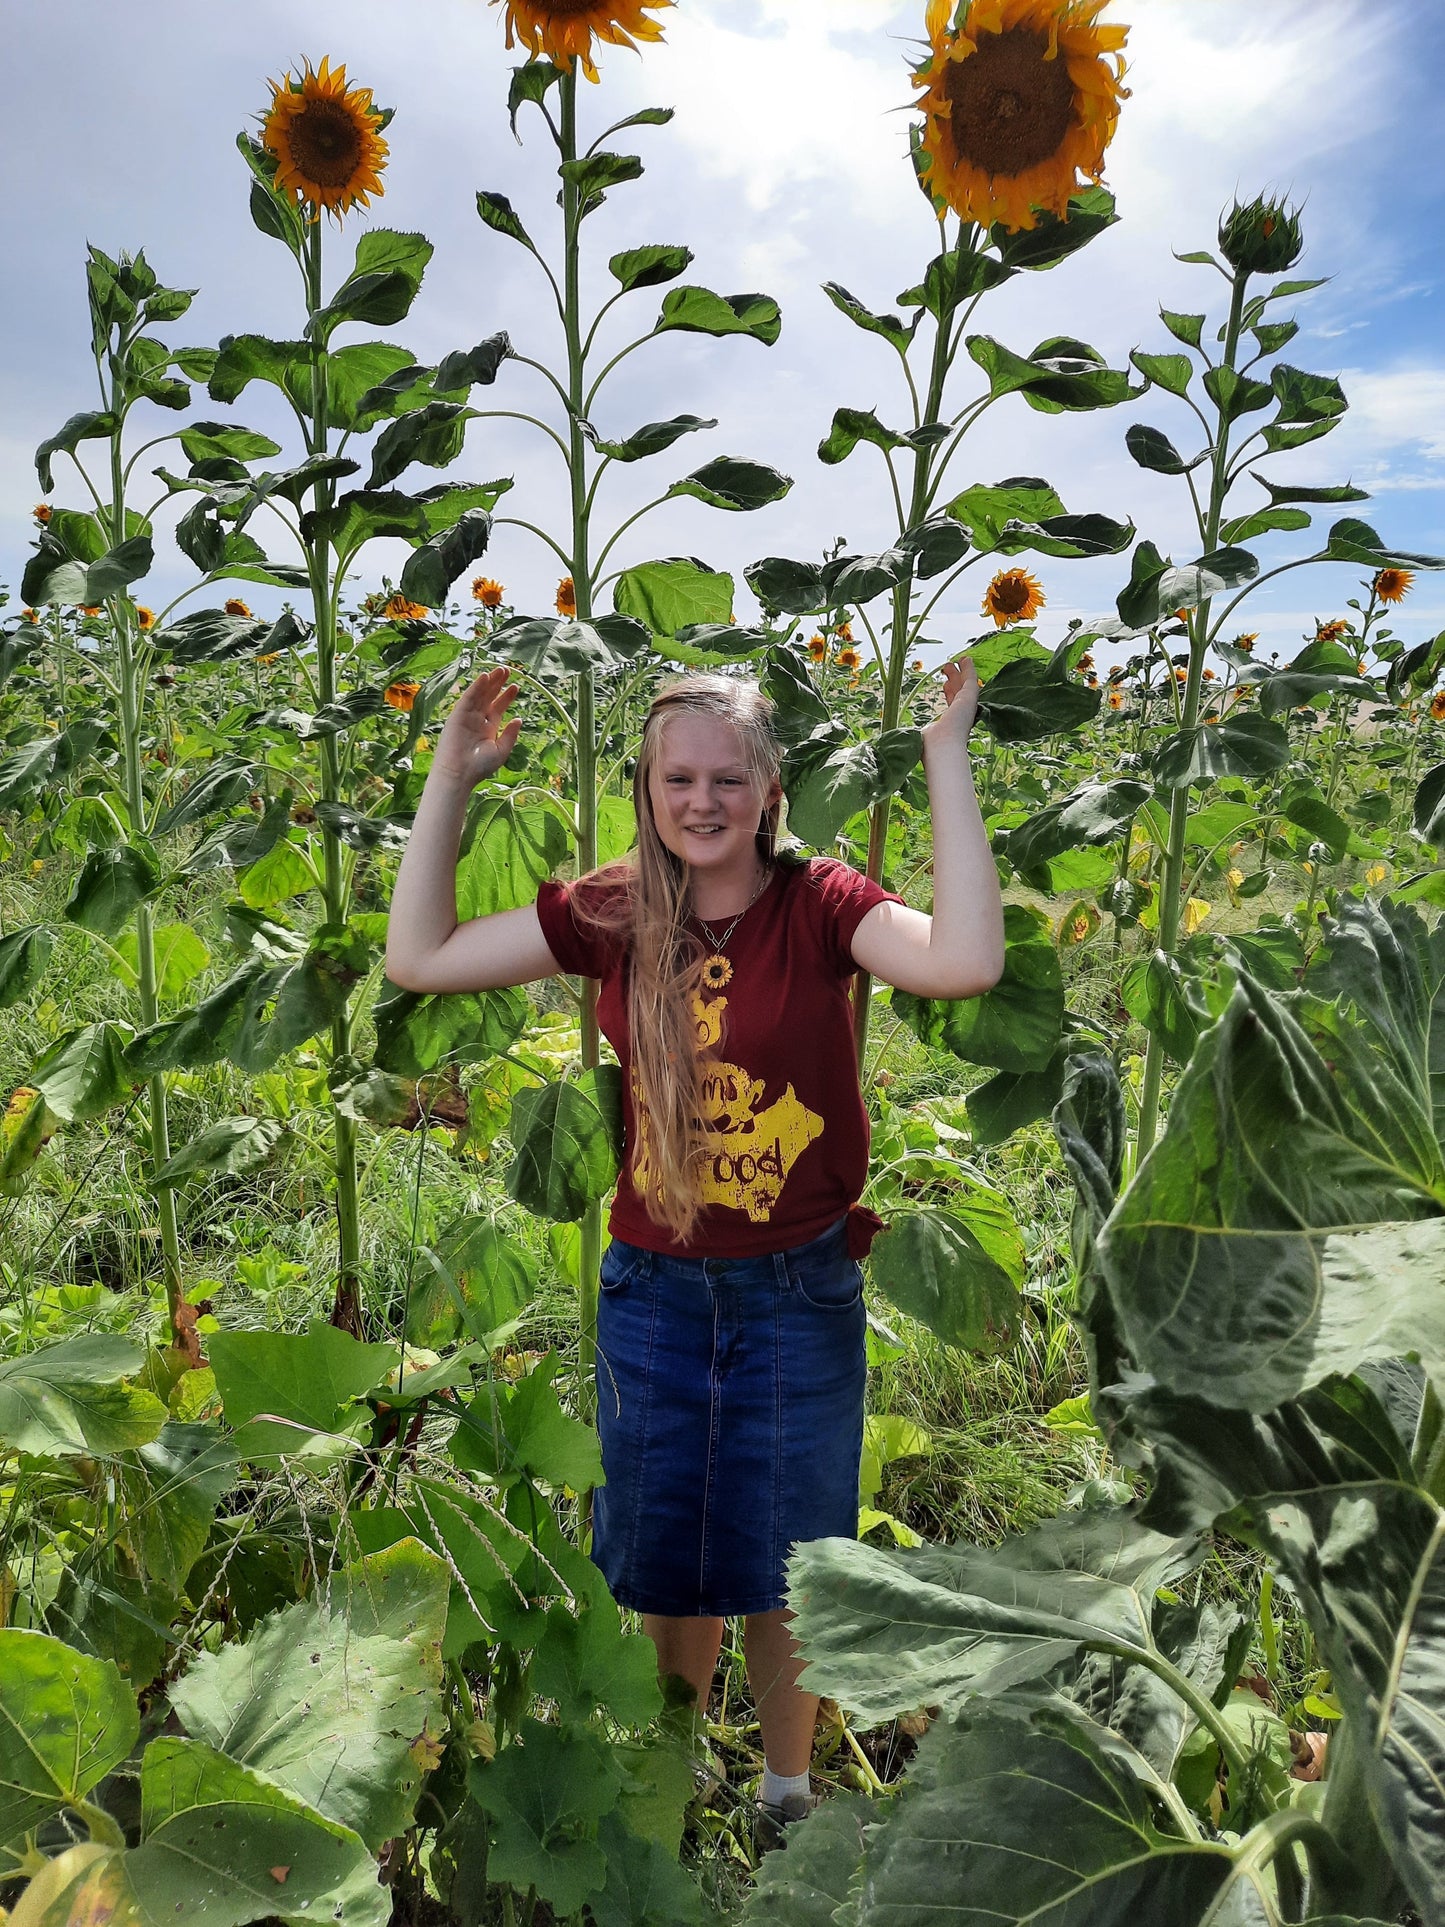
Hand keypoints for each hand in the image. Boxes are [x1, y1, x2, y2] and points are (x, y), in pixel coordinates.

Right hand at [432, 666, 521, 788]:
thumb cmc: (479, 767)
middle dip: (498, 684)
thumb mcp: (501, 750)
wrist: (459, 774)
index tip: (516, 687)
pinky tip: (485, 677)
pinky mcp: (457, 715)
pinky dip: (476, 687)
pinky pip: (468, 698)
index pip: (498, 708)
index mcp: (488, 729)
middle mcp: (477, 720)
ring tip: (501, 670)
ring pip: (479, 695)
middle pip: (489, 697)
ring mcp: (467, 717)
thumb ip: (510, 734)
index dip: (506, 696)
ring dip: (489, 682)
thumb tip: (519, 719)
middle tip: (508, 670)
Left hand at [922, 654, 979, 750]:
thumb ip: (918, 733)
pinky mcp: (970, 698)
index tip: (945, 685)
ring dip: (959, 673)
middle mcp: (962, 715)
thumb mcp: (921, 735)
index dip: (949, 694)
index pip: (952, 706)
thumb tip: (904, 737)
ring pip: (965, 685)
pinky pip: (971, 679)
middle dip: (953, 681)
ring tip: (951, 663)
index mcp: (952, 724)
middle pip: (958, 693)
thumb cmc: (930, 747)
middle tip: (947, 669)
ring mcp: (967, 706)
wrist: (941, 748)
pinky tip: (965, 659)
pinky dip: (969, 669)